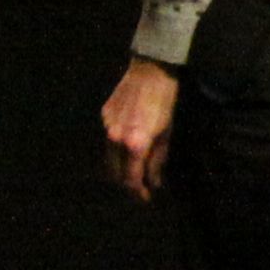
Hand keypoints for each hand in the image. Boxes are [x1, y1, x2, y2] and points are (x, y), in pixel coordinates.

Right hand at [99, 58, 180, 202]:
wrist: (149, 71)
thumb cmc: (165, 102)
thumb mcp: (167, 133)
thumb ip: (158, 160)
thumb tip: (154, 182)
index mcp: (134, 144)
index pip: (130, 179)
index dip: (137, 191)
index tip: (145, 197)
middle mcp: (115, 139)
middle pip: (115, 172)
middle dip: (126, 183)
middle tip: (140, 186)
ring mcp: (106, 127)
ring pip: (108, 158)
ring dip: (120, 167)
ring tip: (134, 169)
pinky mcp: (103, 117)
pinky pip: (108, 140)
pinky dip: (116, 148)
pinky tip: (128, 146)